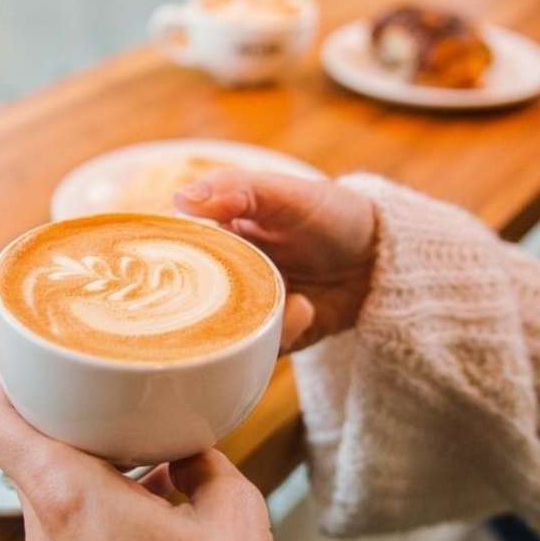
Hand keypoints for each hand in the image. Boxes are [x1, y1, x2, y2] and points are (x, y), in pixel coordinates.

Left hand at [0, 377, 290, 540]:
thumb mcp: (233, 510)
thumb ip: (204, 462)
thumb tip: (191, 449)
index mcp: (72, 499)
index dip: (3, 382)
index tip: (26, 358)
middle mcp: (49, 536)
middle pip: (24, 456)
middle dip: (56, 419)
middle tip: (94, 389)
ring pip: (48, 496)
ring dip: (81, 465)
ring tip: (135, 446)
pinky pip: (69, 533)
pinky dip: (95, 505)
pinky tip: (151, 503)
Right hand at [175, 170, 375, 351]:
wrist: (378, 257)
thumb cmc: (328, 213)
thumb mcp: (282, 192)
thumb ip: (235, 189)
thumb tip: (180, 198)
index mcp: (212, 239)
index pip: (170, 256)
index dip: (161, 264)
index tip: (162, 269)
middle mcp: (220, 279)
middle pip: (188, 305)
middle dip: (201, 308)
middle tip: (234, 292)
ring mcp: (245, 312)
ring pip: (222, 334)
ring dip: (248, 324)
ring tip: (293, 298)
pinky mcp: (271, 339)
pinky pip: (258, 351)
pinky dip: (280, 334)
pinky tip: (306, 308)